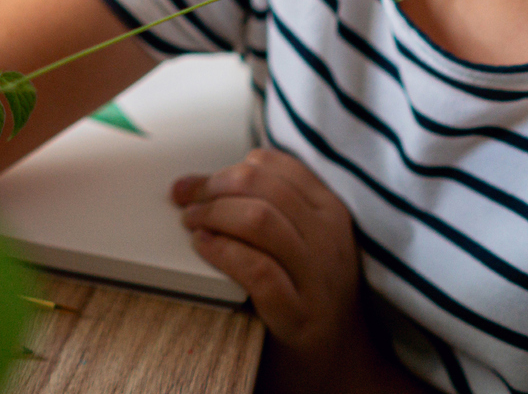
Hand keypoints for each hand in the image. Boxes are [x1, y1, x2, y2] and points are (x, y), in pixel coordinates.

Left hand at [175, 149, 418, 392]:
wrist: (341, 362)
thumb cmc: (310, 293)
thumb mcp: (305, 240)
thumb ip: (272, 207)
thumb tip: (203, 182)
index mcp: (330, 211)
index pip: (276, 166)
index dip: (227, 167)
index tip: (196, 183)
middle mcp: (329, 238)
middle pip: (262, 187)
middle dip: (213, 188)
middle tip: (186, 202)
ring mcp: (318, 277)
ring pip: (260, 220)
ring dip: (214, 215)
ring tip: (192, 223)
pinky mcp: (300, 314)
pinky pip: (258, 270)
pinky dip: (224, 252)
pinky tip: (205, 248)